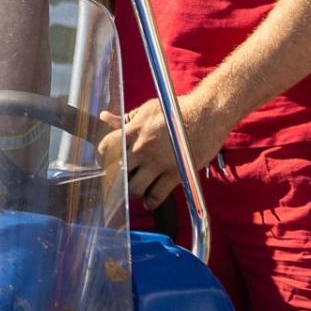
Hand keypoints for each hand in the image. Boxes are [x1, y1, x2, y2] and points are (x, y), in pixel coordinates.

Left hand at [98, 94, 229, 211]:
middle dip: (116, 178)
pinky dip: (150, 202)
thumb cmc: (178, 109)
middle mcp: (143, 148)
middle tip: (120, 180)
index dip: (103, 158)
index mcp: (134, 130)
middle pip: (117, 172)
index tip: (106, 162)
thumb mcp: (148, 109)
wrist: (208, 114)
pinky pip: (157, 196)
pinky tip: (149, 200)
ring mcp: (159, 162)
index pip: (106, 149)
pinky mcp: (176, 173)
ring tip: (136, 188)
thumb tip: (104, 117)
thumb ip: (125, 119)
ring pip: (135, 189)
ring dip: (133, 191)